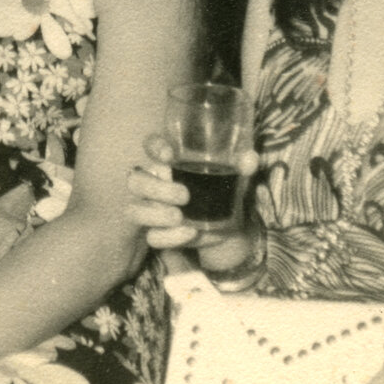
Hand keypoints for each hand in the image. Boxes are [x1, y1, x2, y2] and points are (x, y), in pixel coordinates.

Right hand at [127, 133, 259, 254]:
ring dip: (155, 214)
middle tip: (184, 195)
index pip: (150, 147)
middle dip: (155, 187)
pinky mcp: (154, 233)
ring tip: (180, 217)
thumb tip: (250, 158)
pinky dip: (169, 237)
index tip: (169, 155)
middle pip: (134, 180)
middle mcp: (152, 184)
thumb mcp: (232, 181)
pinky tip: (189, 233)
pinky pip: (151, 236)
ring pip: (133, 209)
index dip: (154, 147)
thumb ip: (240, 169)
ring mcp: (148, 210)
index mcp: (167, 164)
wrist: (223, 229)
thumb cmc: (220, 194)